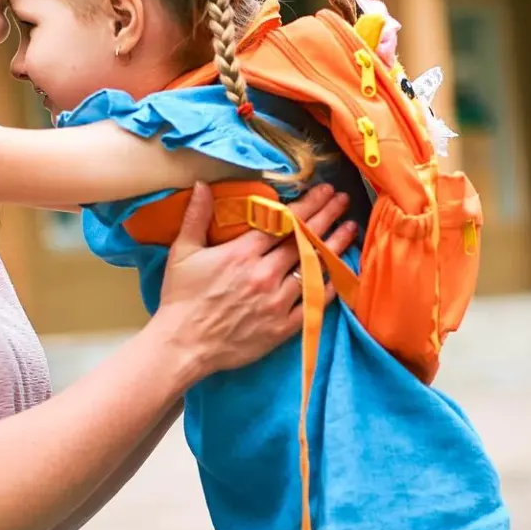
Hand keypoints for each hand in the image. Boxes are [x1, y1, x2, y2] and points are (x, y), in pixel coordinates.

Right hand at [154, 183, 359, 378]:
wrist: (183, 345)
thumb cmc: (180, 299)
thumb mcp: (182, 252)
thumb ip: (196, 216)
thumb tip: (202, 184)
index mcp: (242, 253)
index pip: (284, 221)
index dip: (308, 204)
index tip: (324, 190)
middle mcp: (265, 274)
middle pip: (304, 240)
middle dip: (327, 217)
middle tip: (342, 200)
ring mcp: (277, 301)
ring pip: (314, 268)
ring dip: (334, 247)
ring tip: (350, 229)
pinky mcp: (283, 326)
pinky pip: (314, 302)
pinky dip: (329, 285)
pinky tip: (340, 271)